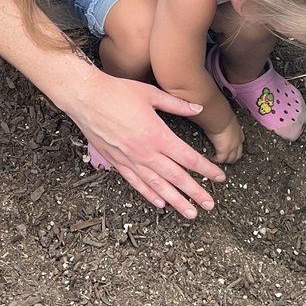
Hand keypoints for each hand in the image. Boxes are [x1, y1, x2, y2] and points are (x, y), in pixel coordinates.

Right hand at [68, 68, 225, 218]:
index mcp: (157, 135)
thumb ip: (176, 104)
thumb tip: (198, 107)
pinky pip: (136, 183)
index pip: (188, 158)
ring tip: (190, 213)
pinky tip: (160, 203)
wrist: (86, 98)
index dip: (206, 169)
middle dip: (196, 192)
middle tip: (210, 205)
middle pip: (176, 177)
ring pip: (157, 186)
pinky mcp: (116, 162)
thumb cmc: (118, 92)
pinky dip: (149, 194)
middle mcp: (145, 152)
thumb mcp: (151, 94)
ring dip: (176, 201)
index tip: (220, 178)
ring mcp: (130, 160)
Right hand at [208, 116, 244, 163]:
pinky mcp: (224, 152)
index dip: (237, 145)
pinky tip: (211, 158)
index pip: (240, 140)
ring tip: (218, 159)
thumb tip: (218, 118)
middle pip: (238, 153)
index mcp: (238, 131)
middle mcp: (237, 141)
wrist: (220, 118)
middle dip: (233, 157)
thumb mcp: (227, 117)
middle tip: (225, 157)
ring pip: (232, 159)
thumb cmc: (222, 113)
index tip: (232, 146)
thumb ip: (225, 120)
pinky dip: (216, 159)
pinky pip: (221, 160)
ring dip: (226, 160)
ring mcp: (232, 148)